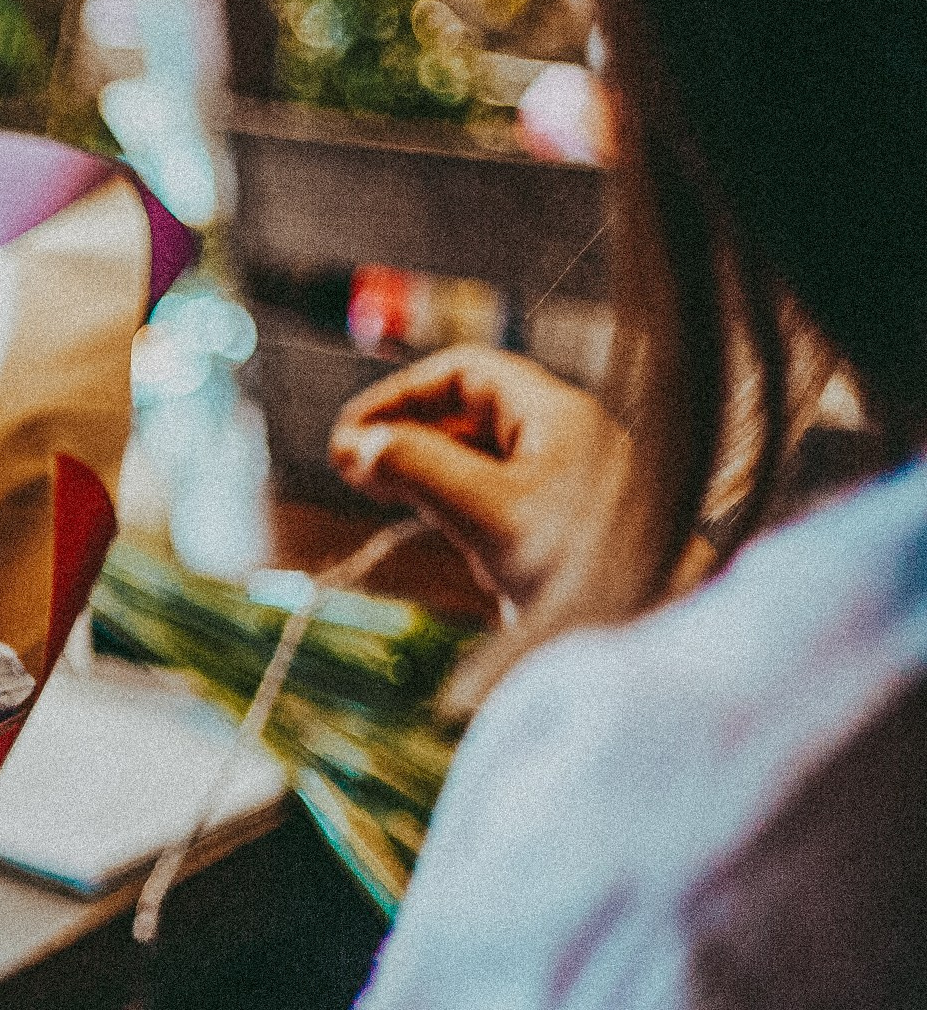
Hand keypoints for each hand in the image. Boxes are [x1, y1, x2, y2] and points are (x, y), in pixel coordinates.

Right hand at [329, 346, 628, 614]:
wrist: (655, 636)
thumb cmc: (589, 569)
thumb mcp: (489, 511)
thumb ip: (420, 469)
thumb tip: (360, 445)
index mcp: (554, 415)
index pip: (463, 373)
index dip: (400, 394)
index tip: (354, 431)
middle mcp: (560, 441)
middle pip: (466, 414)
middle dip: (405, 434)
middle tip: (353, 466)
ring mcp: (560, 486)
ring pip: (475, 458)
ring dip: (424, 471)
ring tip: (380, 493)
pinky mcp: (556, 531)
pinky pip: (492, 498)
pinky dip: (453, 505)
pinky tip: (439, 532)